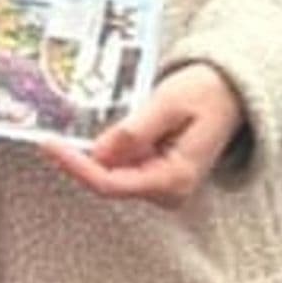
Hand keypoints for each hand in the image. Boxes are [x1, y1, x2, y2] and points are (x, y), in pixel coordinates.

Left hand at [53, 64, 247, 208]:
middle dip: (83, 158)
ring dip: (98, 152)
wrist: (232, 91)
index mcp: (174, 178)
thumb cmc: (205, 92)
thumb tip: (99, 153)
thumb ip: (134, 132)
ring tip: (108, 119)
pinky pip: (123, 167)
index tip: (49, 145)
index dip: (76, 166)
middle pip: (108, 181)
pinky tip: (112, 129)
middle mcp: (169, 191)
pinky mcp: (158, 176)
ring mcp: (163, 186)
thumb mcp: (167, 103)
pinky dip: (110, 150)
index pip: (110, 183)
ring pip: (112, 175)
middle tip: (58, 131)